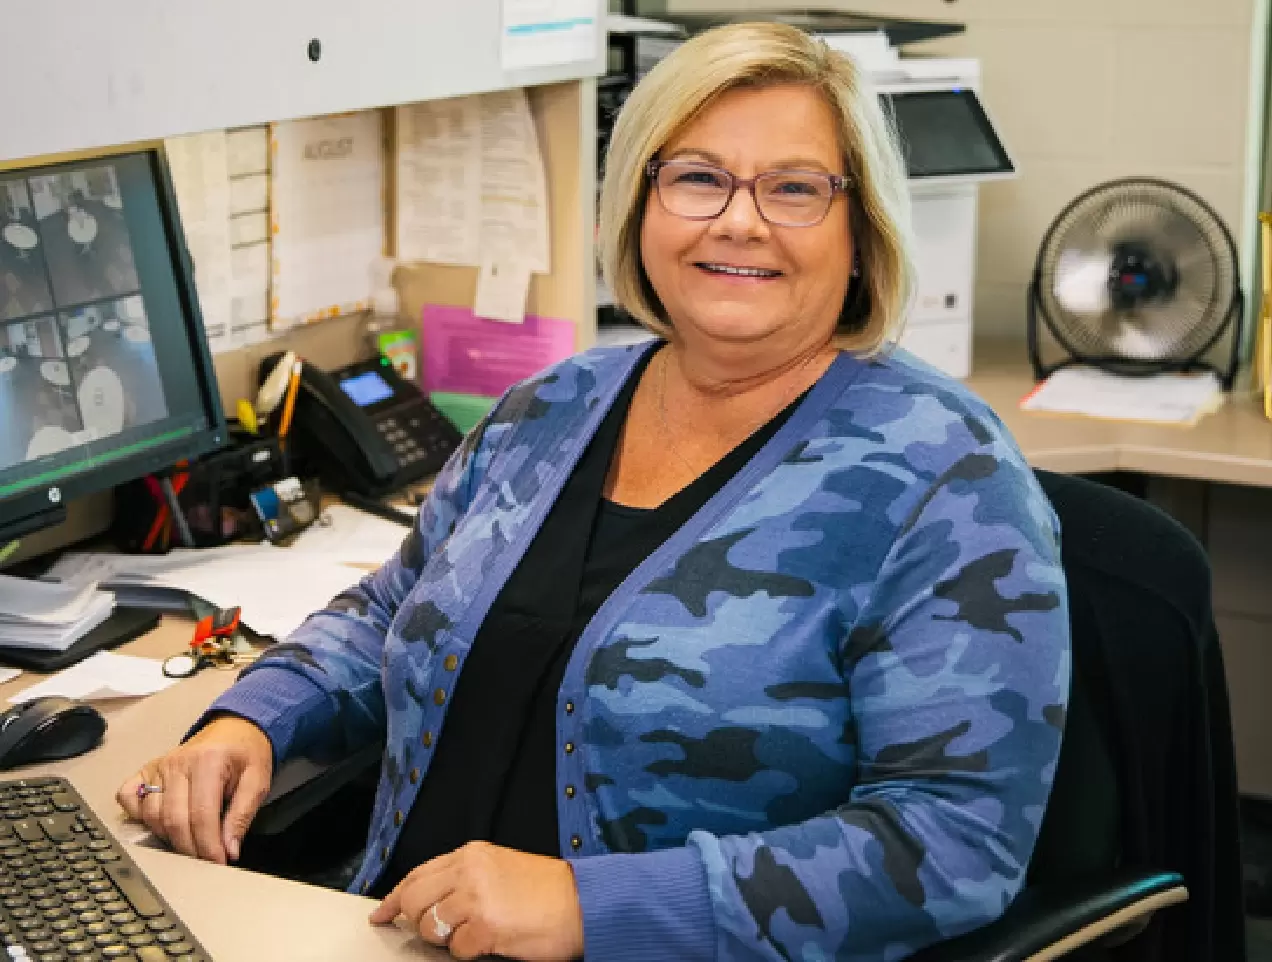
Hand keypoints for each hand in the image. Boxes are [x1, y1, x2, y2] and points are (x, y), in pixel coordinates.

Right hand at [116, 715, 272, 865]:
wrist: (235, 728)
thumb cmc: (246, 753)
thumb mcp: (257, 781)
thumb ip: (242, 816)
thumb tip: (229, 850)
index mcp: (208, 762)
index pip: (201, 815)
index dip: (208, 846)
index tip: (218, 862)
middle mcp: (177, 763)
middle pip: (173, 820)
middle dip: (190, 848)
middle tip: (206, 860)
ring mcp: (158, 766)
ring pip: (151, 815)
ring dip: (168, 837)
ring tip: (190, 843)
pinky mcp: (147, 770)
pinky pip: (129, 797)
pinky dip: (139, 815)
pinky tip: (159, 823)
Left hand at [369, 841, 583, 960]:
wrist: (581, 903)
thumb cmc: (547, 890)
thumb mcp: (500, 869)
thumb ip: (463, 878)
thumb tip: (428, 902)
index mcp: (471, 854)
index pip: (418, 874)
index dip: (395, 898)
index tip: (382, 913)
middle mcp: (469, 871)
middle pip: (415, 900)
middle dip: (418, 922)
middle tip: (437, 933)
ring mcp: (475, 898)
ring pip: (430, 927)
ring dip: (446, 939)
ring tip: (472, 935)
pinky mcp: (485, 927)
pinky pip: (456, 949)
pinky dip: (467, 952)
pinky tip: (488, 942)